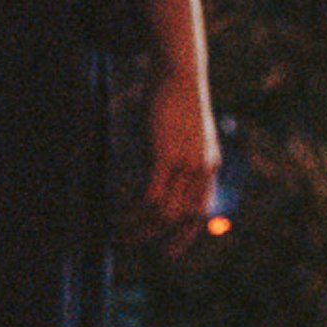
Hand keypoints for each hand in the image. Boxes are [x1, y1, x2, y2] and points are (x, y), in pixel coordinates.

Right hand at [131, 88, 218, 251]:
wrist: (180, 72)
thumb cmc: (175, 99)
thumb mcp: (183, 131)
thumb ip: (177, 154)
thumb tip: (160, 168)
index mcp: (209, 165)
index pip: (201, 212)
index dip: (185, 235)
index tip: (168, 253)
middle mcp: (202, 169)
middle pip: (180, 217)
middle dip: (154, 235)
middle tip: (128, 241)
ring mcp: (186, 164)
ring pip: (164, 212)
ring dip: (139, 226)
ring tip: (117, 230)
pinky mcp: (166, 157)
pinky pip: (151, 197)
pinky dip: (133, 210)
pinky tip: (117, 210)